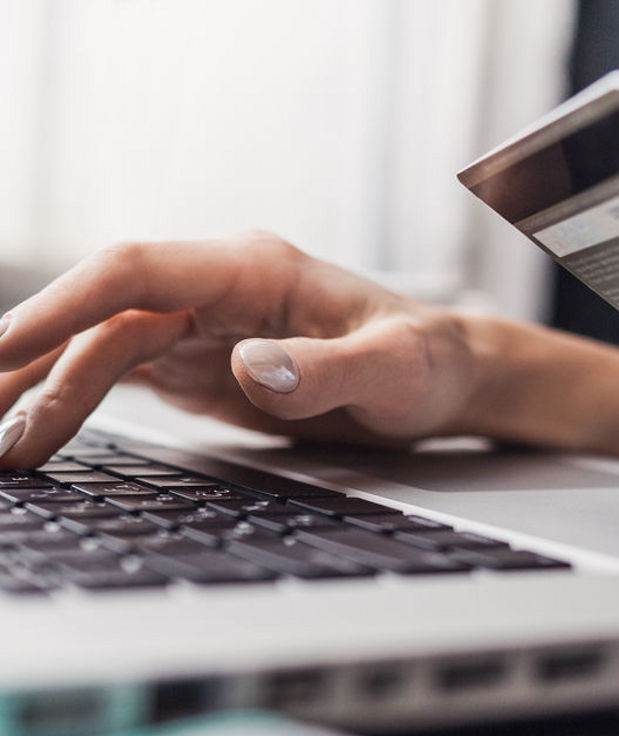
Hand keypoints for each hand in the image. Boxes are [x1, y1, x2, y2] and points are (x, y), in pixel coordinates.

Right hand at [0, 232, 488, 466]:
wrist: (441, 380)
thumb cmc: (427, 363)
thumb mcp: (395, 370)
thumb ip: (327, 369)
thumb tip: (245, 366)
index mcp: (256, 271)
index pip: (137, 271)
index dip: (65, 304)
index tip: (4, 345)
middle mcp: (218, 293)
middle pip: (102, 317)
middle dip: (31, 362)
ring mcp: (207, 331)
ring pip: (101, 351)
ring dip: (43, 392)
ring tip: (1, 448)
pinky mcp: (205, 369)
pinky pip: (124, 377)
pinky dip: (75, 402)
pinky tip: (38, 429)